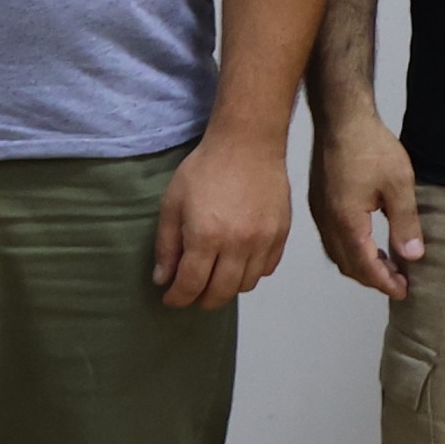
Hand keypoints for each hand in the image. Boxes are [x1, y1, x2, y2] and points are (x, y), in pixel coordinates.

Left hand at [154, 126, 292, 308]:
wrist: (248, 144)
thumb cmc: (206, 168)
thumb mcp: (172, 203)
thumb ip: (166, 245)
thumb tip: (163, 279)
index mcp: (205, 236)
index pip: (191, 285)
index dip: (177, 298)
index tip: (171, 298)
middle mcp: (238, 244)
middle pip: (220, 293)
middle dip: (201, 300)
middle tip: (191, 293)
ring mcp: (264, 240)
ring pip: (246, 285)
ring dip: (227, 287)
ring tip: (215, 276)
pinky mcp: (281, 233)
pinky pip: (267, 268)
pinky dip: (251, 273)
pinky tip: (238, 262)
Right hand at [310, 119, 422, 299]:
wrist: (341, 119)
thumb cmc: (370, 146)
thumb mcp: (399, 184)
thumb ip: (405, 223)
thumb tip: (412, 256)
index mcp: (346, 222)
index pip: (364, 266)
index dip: (384, 282)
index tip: (403, 292)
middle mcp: (327, 222)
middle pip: (348, 265)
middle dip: (373, 278)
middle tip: (400, 282)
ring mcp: (320, 213)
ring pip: (338, 253)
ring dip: (362, 265)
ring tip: (388, 266)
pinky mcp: (320, 203)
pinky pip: (333, 239)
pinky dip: (351, 250)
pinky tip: (369, 243)